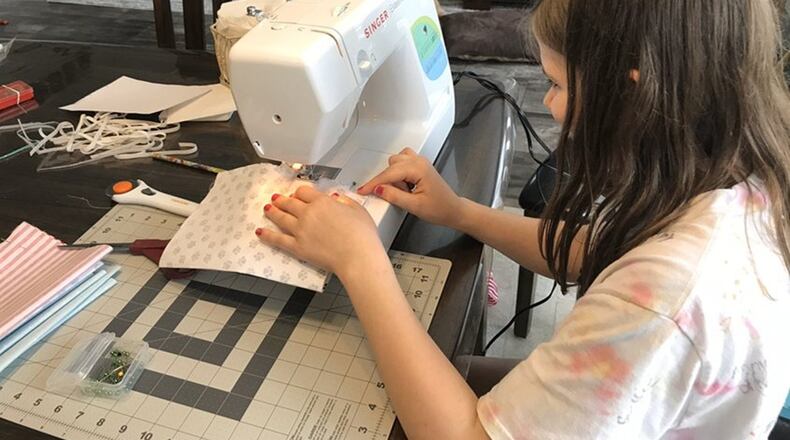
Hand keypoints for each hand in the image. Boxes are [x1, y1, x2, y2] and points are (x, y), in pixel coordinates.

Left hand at [256, 186, 385, 279]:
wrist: (357, 257)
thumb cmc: (362, 236)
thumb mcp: (358, 210)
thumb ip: (345, 202)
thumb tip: (337, 198)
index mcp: (323, 202)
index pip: (304, 192)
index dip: (300, 192)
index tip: (298, 194)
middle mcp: (308, 214)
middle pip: (290, 202)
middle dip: (282, 200)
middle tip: (277, 199)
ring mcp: (300, 230)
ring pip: (281, 217)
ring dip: (273, 212)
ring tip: (267, 209)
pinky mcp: (297, 247)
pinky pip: (278, 239)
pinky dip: (267, 235)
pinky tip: (260, 232)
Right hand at [357, 147, 464, 227]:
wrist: (453, 210)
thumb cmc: (439, 208)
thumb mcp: (414, 206)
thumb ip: (394, 196)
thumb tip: (378, 189)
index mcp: (418, 169)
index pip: (389, 174)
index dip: (374, 183)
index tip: (363, 190)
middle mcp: (419, 161)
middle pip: (391, 166)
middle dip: (387, 182)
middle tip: (395, 196)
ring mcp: (420, 161)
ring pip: (395, 162)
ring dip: (394, 176)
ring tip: (404, 191)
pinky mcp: (419, 164)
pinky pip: (401, 162)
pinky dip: (398, 171)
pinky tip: (404, 184)